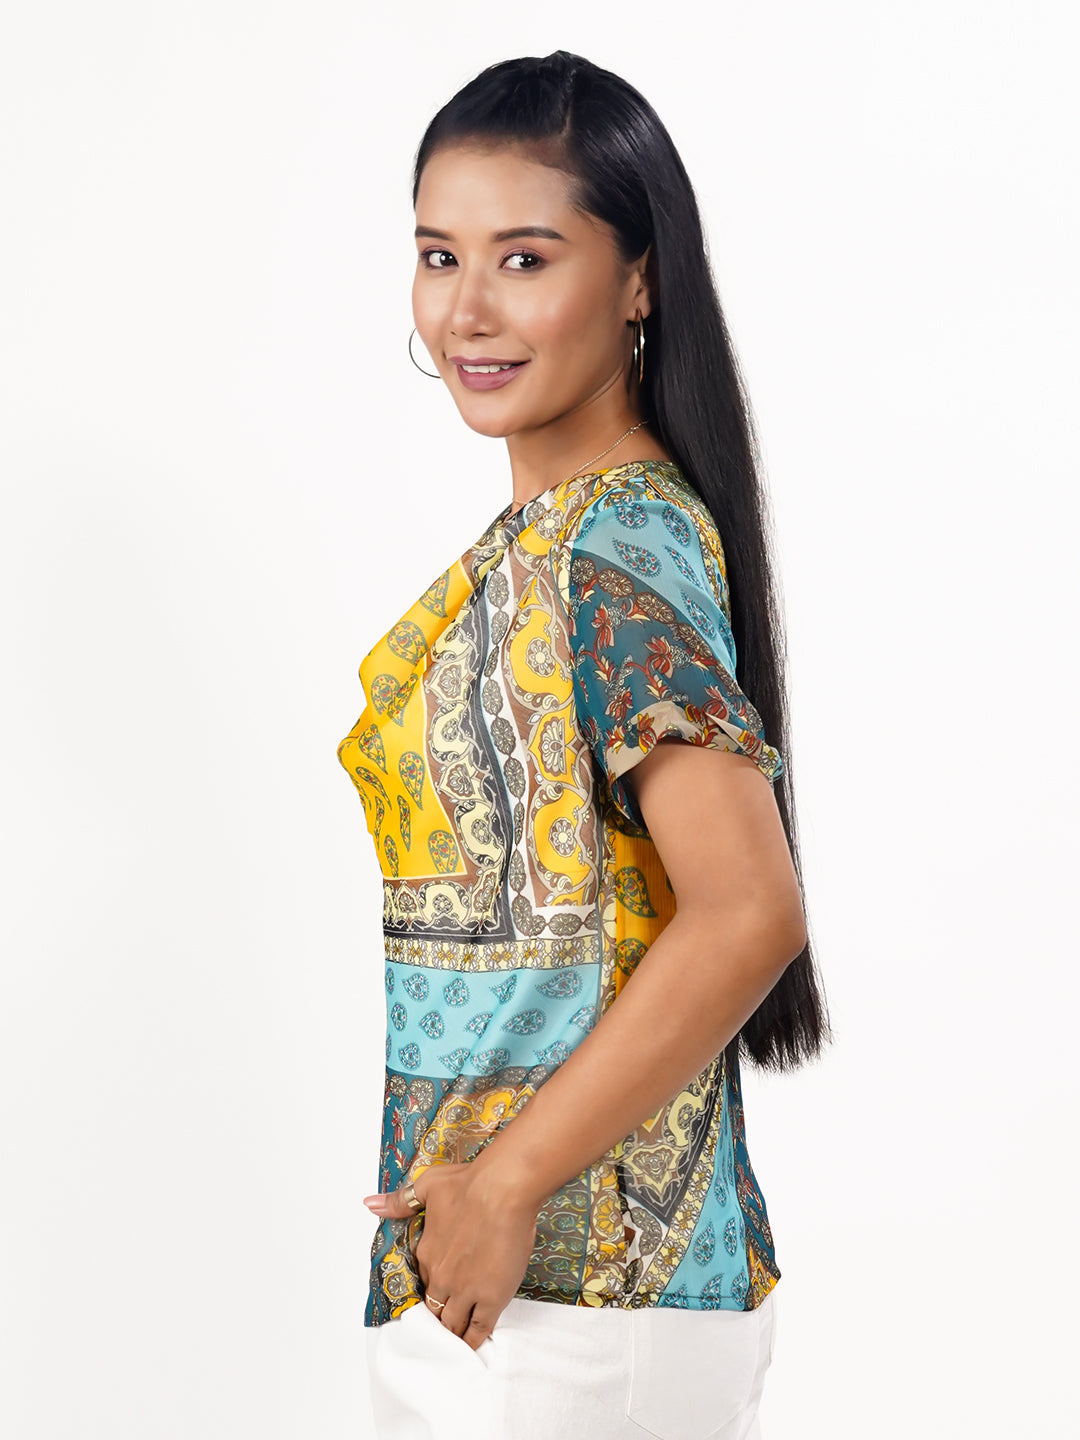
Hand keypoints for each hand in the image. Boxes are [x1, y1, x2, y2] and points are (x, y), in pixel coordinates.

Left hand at [363, 1161, 541, 1350]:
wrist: (502, 1190)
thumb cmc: (470, 1184)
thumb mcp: (427, 1186)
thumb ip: (399, 1201)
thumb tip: (370, 1204)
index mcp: (427, 1252)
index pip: (424, 1279)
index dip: (431, 1286)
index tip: (436, 1291)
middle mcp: (441, 1276)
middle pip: (435, 1307)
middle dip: (438, 1316)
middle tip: (442, 1325)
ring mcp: (465, 1290)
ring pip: (452, 1322)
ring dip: (452, 1332)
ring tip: (453, 1342)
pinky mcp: (490, 1299)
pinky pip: (478, 1329)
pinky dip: (472, 1341)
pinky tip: (471, 1346)